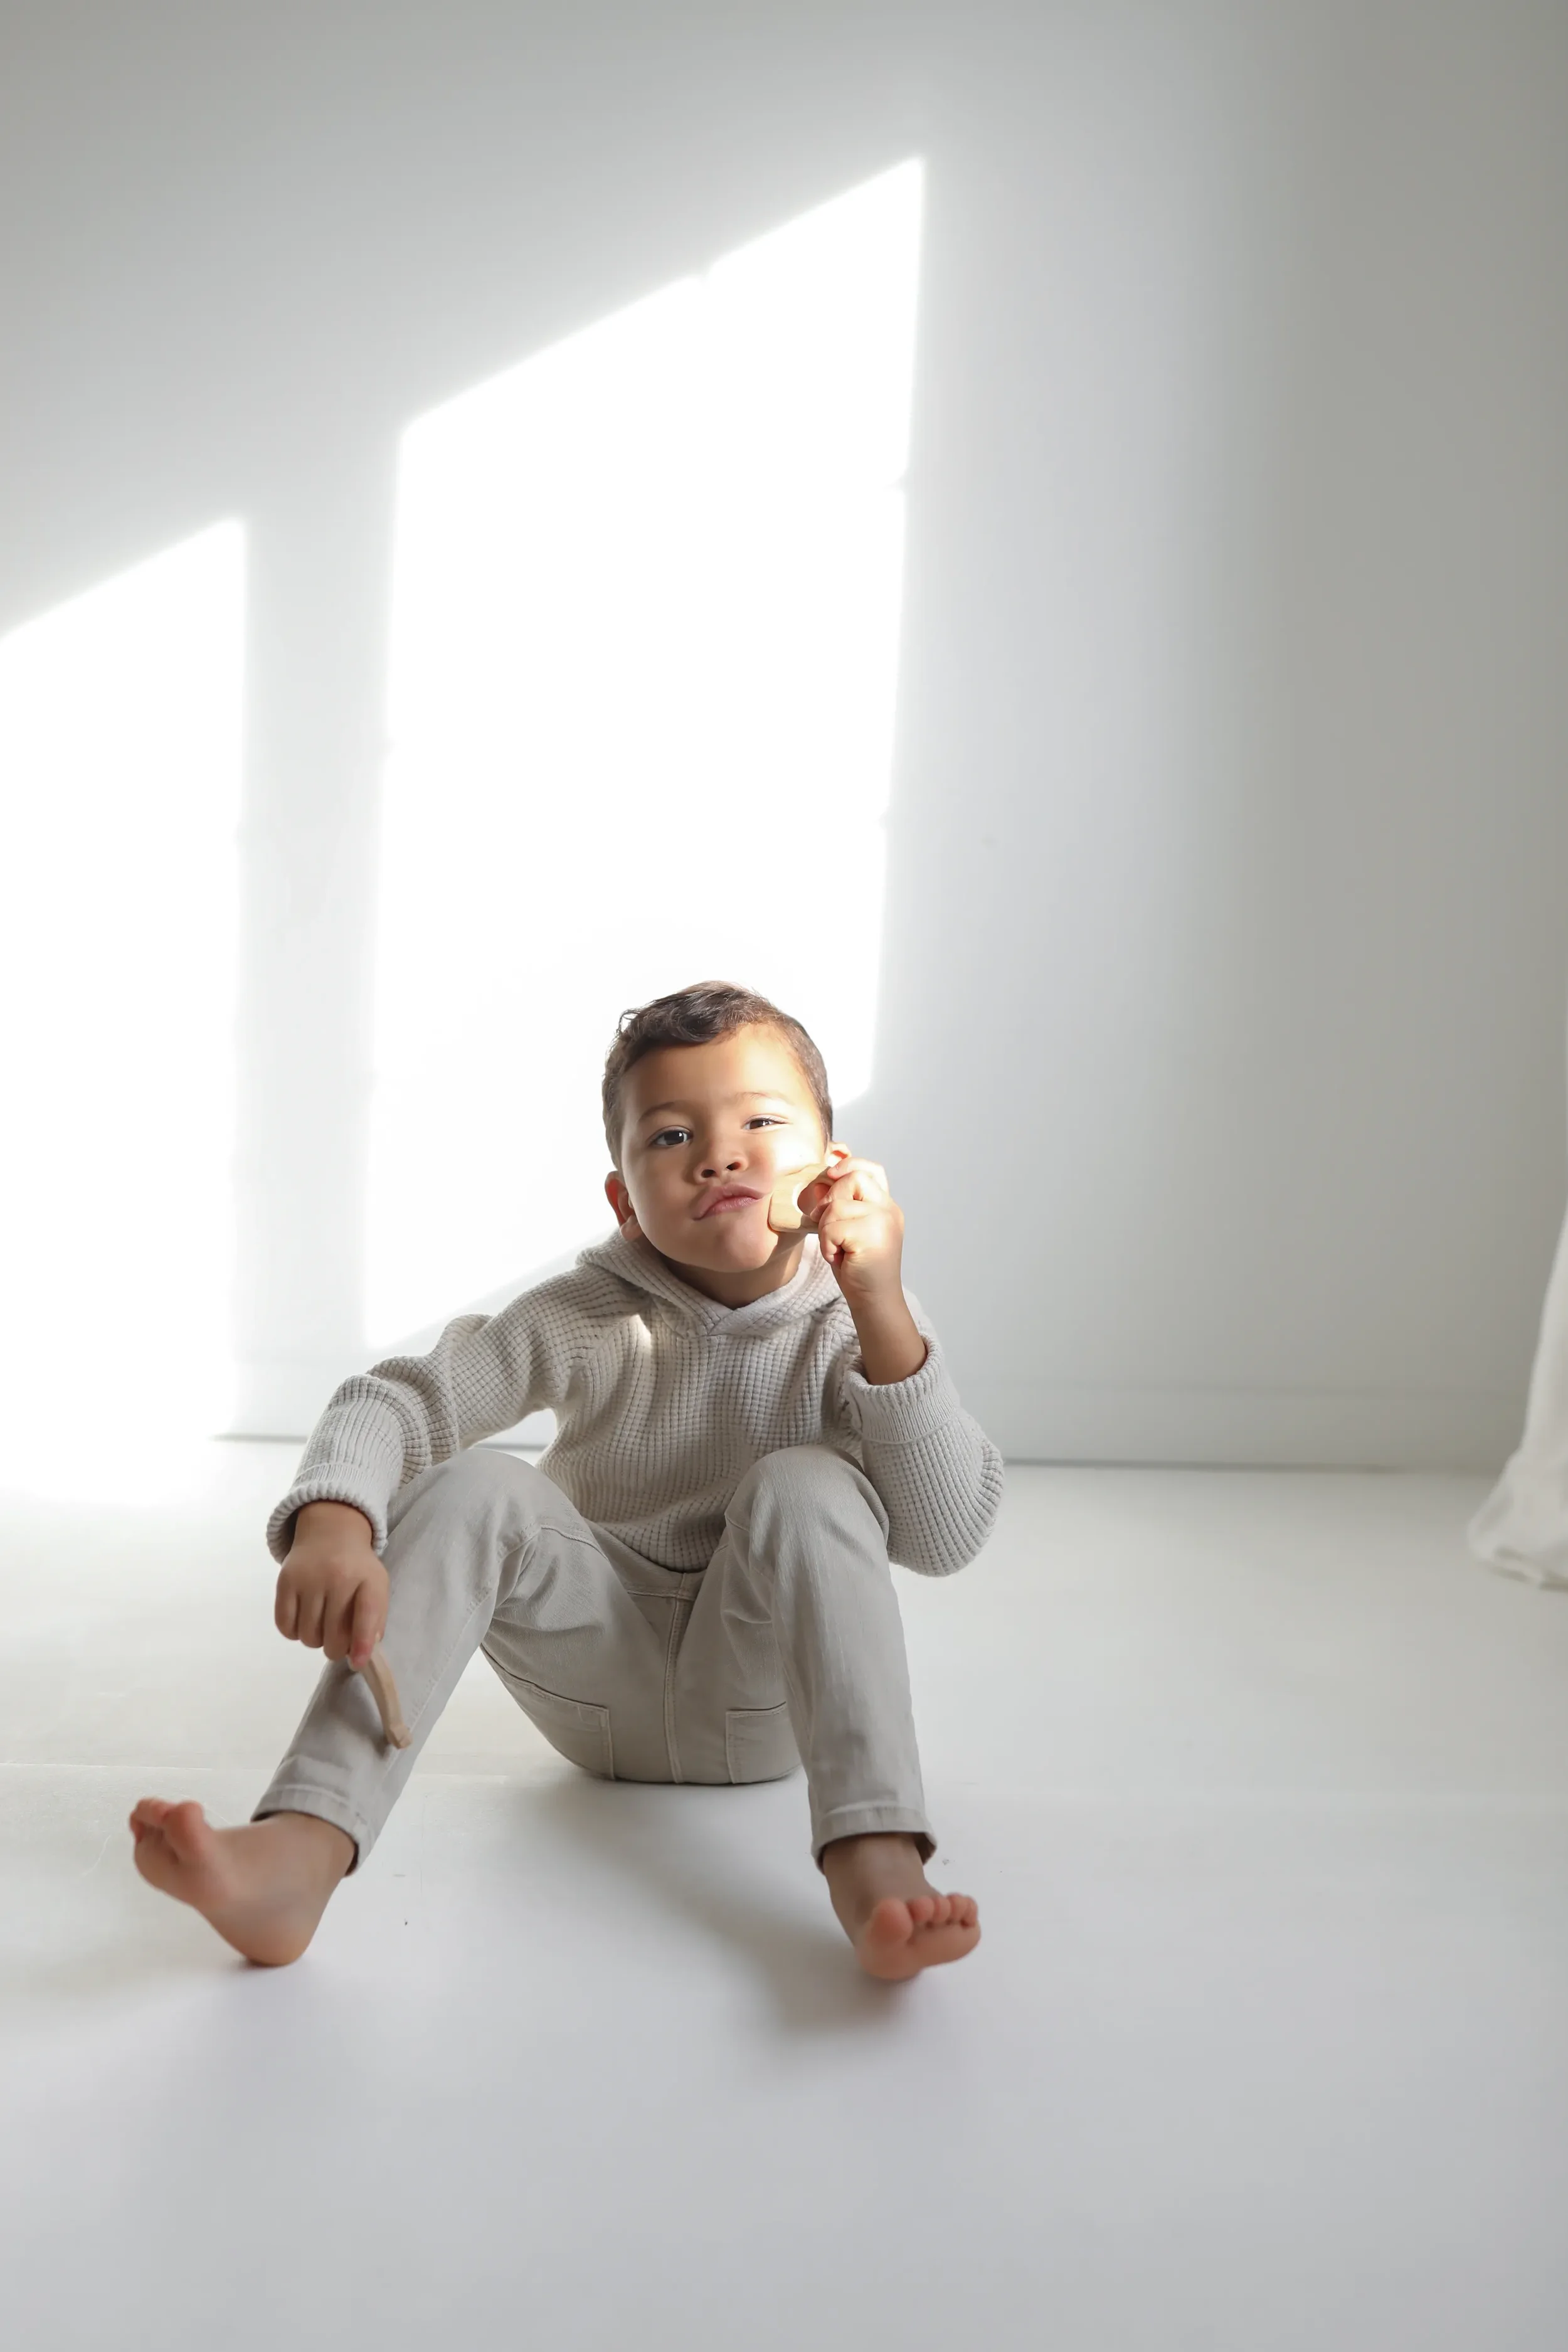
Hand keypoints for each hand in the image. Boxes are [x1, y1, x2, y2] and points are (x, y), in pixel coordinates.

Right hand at [275, 1500, 386, 1670]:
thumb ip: (375, 1620)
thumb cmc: (357, 1568)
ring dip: (315, 1640)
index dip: (362, 1644)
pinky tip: (304, 1620)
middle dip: (336, 1648)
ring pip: (308, 1636)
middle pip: (333, 1637)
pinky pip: (285, 1626)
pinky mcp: (284, 1582)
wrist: (330, 1533)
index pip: (366, 1616)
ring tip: (322, 1625)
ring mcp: (308, 1580)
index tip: (358, 1663)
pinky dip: (294, 1632)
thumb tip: (363, 1655)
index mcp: (367, 1580)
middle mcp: (337, 1578)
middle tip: (339, 1639)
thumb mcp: (377, 1586)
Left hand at [802, 1154, 903, 1303]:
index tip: (831, 1172)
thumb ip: (839, 1206)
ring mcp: (883, 1221)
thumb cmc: (859, 1269)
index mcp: (885, 1206)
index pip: (872, 1170)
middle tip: (828, 1228)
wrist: (874, 1301)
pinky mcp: (872, 1236)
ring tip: (836, 1248)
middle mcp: (889, 1210)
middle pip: (853, 1179)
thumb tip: (820, 1182)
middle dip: (830, 1201)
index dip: (850, 1164)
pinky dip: (826, 1244)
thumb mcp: (847, 1231)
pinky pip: (832, 1227)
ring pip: (836, 1206)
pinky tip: (837, 1257)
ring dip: (825, 1229)